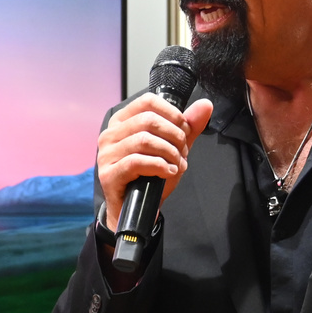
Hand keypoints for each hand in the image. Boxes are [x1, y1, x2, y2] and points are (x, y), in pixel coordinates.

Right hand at [97, 93, 213, 223]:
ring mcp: (106, 154)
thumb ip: (188, 127)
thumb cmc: (151, 176)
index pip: (147, 102)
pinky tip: (169, 172)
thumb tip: (205, 105)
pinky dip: (159, 166)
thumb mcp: (173, 148)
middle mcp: (110, 135)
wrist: (137, 210)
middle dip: (174, 136)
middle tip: (183, 152)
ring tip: (178, 164)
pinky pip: (136, 162)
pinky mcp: (109, 174)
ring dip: (169, 153)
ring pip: (144, 140)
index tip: (185, 130)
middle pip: (148, 120)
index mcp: (122, 122)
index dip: (172, 113)